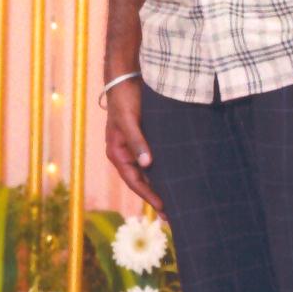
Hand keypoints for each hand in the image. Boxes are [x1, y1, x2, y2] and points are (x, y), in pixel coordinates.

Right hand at [105, 79, 167, 221]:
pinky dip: (161, 169)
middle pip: (140, 181)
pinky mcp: (143, 137)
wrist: (125, 76)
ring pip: (147, 171)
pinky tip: (173, 175)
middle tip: (172, 215)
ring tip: (176, 200)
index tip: (164, 208)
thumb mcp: (129, 120)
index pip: (134, 181)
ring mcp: (133, 146)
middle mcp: (124, 153)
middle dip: (155, 196)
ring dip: (159, 184)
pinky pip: (151, 159)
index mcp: (117, 152)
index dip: (149, 195)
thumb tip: (147, 164)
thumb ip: (137, 141)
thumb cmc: (125, 98)